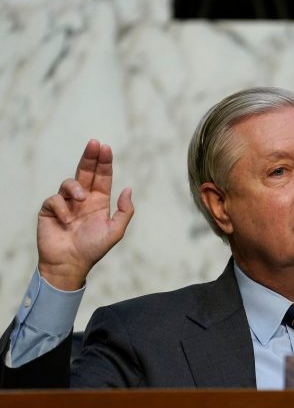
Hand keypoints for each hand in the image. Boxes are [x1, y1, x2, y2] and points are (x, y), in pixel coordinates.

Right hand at [37, 140, 133, 289]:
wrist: (70, 264)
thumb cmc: (93, 249)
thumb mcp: (115, 231)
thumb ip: (125, 211)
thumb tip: (128, 188)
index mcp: (99, 201)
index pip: (102, 177)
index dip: (104, 162)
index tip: (105, 148)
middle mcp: (83, 199)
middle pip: (86, 172)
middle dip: (90, 157)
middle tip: (94, 143)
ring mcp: (66, 203)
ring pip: (69, 183)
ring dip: (75, 187)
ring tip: (81, 198)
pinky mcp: (50, 210)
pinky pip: (54, 200)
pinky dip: (61, 207)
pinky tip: (65, 220)